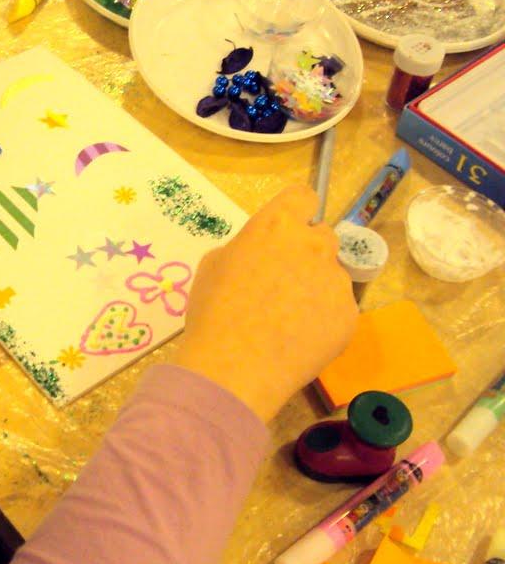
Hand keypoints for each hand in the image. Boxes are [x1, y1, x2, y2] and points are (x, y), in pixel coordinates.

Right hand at [174, 185, 357, 421]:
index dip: (294, 211)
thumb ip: (246, 248)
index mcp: (277, 225)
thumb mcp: (213, 265)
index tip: (285, 229)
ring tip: (287, 319)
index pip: (303, 196)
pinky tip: (297, 339)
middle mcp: (314, 245)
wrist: (235, 367)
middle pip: (320, 235)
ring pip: (330, 274)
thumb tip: (261, 257)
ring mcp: (337, 280)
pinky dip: (322, 318)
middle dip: (304, 252)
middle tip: (280, 282)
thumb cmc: (213, 311)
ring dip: (314, 286)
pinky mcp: (350, 314)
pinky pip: (337, 307)